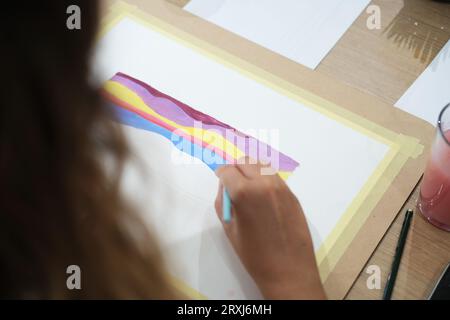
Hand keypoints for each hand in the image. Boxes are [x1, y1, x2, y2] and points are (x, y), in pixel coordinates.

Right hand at [215, 160, 325, 299]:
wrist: (288, 270)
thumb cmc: (254, 254)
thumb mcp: (229, 228)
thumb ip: (223, 201)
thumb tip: (226, 185)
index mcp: (244, 192)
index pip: (227, 170)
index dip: (220, 173)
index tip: (219, 178)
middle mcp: (264, 183)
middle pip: (245, 161)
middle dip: (235, 168)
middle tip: (232, 182)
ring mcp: (281, 187)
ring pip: (262, 165)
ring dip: (251, 170)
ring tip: (247, 186)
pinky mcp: (292, 194)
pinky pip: (274, 177)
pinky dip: (264, 179)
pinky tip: (262, 195)